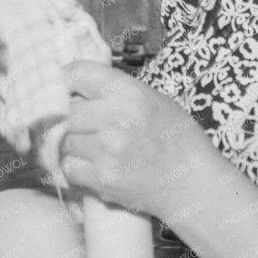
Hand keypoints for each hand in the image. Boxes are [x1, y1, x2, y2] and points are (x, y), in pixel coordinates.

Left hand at [57, 60, 214, 218]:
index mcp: (130, 93)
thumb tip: (73, 86)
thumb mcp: (154, 100)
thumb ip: (114, 91)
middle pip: (65, 110)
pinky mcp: (103, 179)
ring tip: (92, 147)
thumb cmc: (177, 139)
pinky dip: (75, 167)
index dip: (66, 80)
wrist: (195, 185)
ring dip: (71, 143)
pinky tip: (93, 165)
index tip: (65, 88)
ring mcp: (107, 151)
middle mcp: (116, 119)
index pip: (77, 73)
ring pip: (63, 140)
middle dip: (69, 117)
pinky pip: (69, 167)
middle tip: (83, 124)